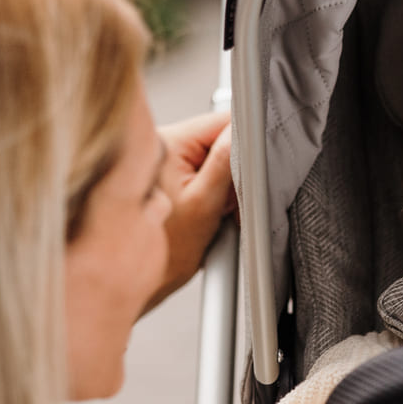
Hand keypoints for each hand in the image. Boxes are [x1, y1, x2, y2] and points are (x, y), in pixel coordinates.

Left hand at [146, 111, 234, 313]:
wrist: (143, 282)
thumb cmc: (166, 250)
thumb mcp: (204, 203)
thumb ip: (226, 161)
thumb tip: (246, 128)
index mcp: (169, 142)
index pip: (221, 122)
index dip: (248, 140)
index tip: (260, 163)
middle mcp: (165, 145)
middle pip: (221, 138)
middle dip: (238, 167)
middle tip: (234, 201)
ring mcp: (168, 161)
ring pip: (217, 158)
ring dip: (228, 184)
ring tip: (222, 213)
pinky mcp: (172, 177)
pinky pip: (207, 173)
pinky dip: (217, 193)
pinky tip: (214, 213)